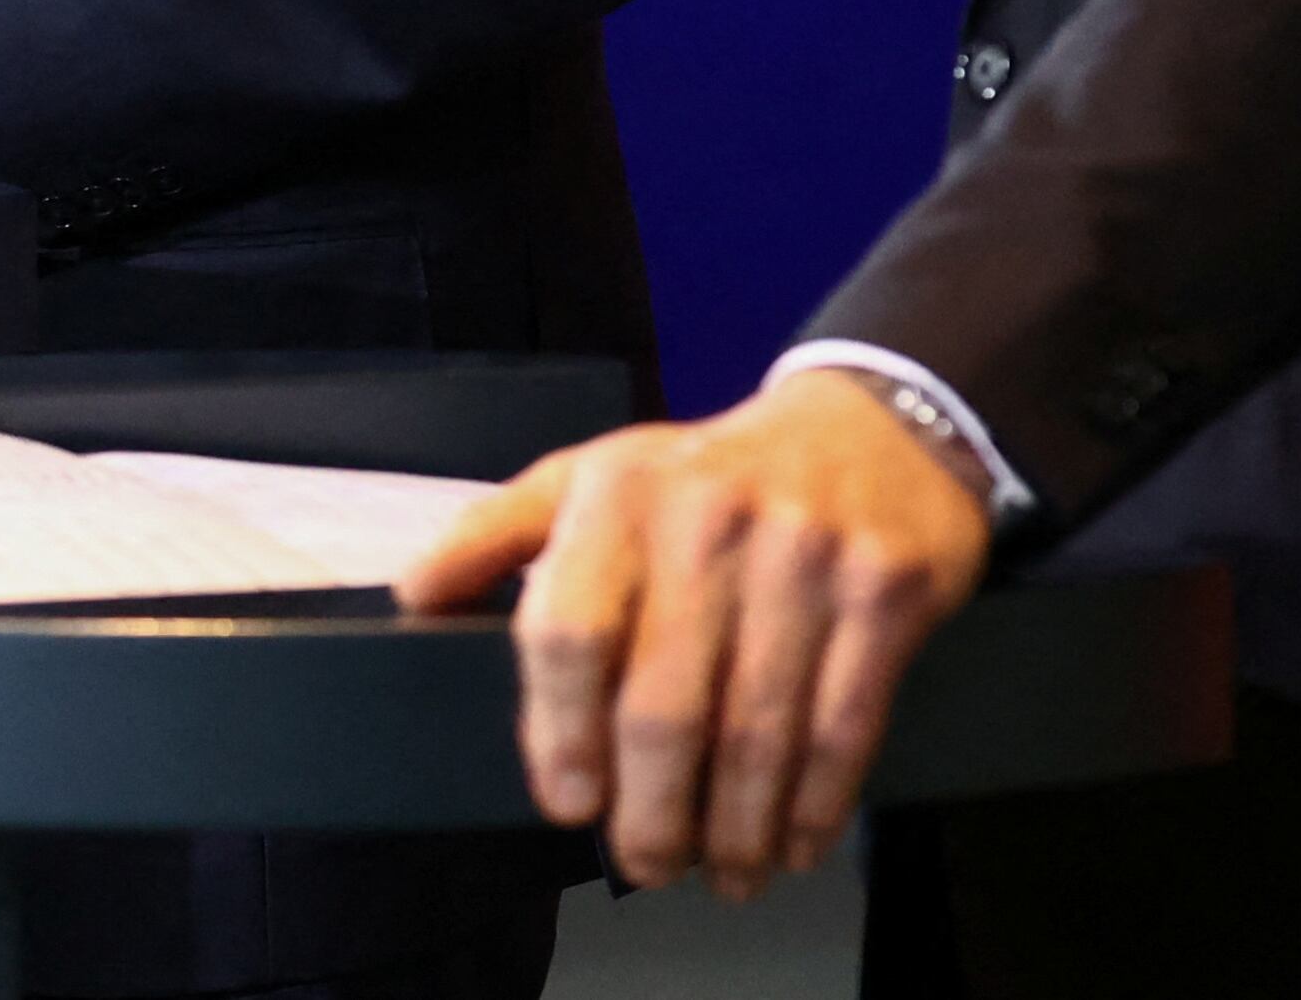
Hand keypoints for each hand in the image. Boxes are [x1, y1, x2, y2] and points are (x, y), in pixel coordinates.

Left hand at [397, 368, 992, 897]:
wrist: (871, 426)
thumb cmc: (706, 475)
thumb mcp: (592, 475)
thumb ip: (498, 535)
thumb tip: (415, 595)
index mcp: (617, 495)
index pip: (567, 629)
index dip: (559, 731)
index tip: (568, 804)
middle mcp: (707, 521)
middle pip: (664, 705)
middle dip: (653, 812)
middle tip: (648, 864)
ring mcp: (803, 556)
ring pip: (759, 732)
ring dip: (738, 827)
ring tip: (727, 873)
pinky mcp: (884, 591)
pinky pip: (845, 726)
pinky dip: (816, 804)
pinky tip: (795, 842)